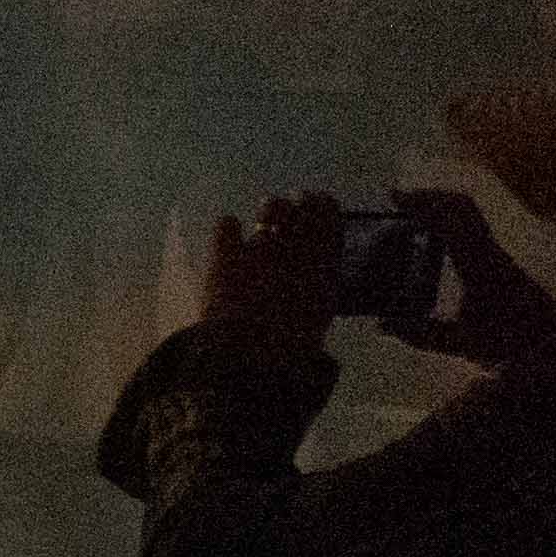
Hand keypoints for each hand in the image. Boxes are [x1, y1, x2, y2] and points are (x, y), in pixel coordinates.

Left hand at [195, 194, 343, 367]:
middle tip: (297, 200)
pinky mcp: (226, 256)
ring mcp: (260, 250)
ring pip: (270, 211)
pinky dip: (229, 226)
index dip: (326, 208)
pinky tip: (230, 226)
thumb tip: (319, 276)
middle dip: (301, 203)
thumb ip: (321, 291)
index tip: (323, 201)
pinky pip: (228, 226)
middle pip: (302, 212)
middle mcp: (296, 252)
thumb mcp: (318, 318)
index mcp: (323, 269)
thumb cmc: (292, 348)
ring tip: (269, 207)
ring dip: (271, 208)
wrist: (250, 356)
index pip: (329, 224)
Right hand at [373, 188, 555, 370]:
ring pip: (470, 212)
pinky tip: (434, 233)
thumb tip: (381, 326)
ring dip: (440, 205)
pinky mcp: (499, 258)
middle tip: (398, 200)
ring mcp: (497, 252)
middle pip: (461, 205)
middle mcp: (490, 251)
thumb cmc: (514, 343)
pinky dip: (450, 218)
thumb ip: (422, 335)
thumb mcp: (464, 344)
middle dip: (428, 196)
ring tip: (411, 212)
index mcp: (480, 266)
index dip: (422, 203)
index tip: (394, 197)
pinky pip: (473, 225)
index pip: (451, 220)